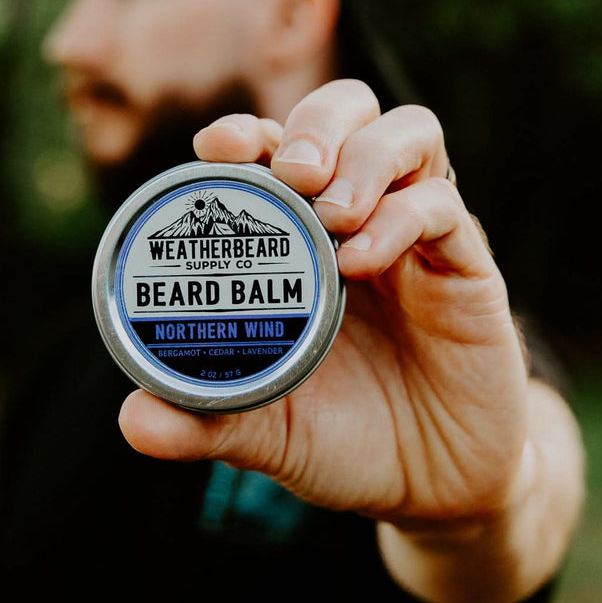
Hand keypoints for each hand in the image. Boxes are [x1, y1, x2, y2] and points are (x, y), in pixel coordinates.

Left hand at [117, 79, 531, 526]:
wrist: (432, 491)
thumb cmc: (344, 441)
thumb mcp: (267, 433)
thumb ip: (205, 422)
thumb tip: (134, 421)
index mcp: (302, 239)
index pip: (275, 149)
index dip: (246, 132)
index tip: (216, 147)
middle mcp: (361, 219)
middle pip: (350, 111)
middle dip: (317, 121)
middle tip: (291, 169)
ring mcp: (418, 237)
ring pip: (411, 134)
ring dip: (366, 156)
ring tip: (331, 212)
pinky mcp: (467, 269)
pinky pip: (442, 208)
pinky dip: (401, 217)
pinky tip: (361, 260)